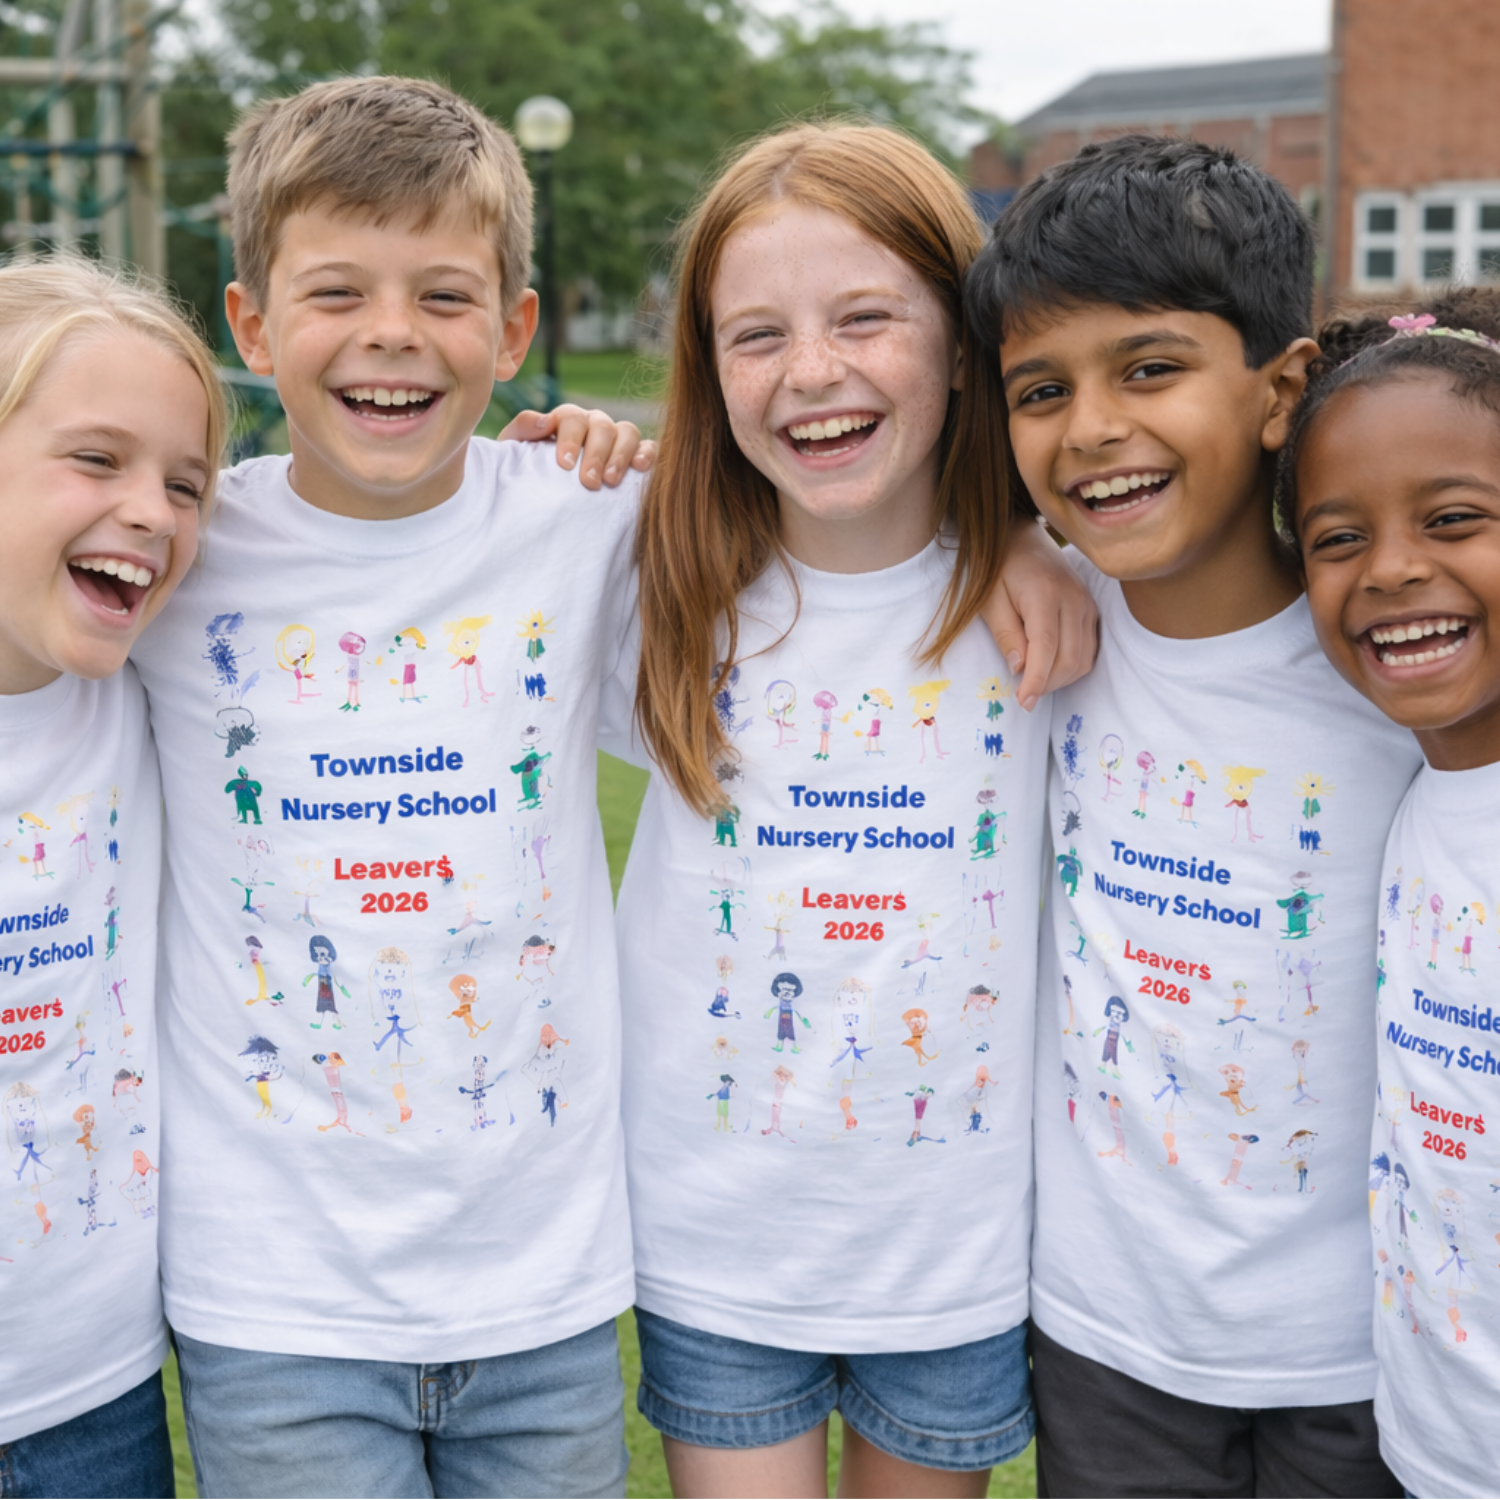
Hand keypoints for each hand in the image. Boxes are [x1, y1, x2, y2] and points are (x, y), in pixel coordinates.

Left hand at [497, 405, 656, 489]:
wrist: (546, 501)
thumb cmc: (531, 475)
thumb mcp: (517, 452)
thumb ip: (523, 430)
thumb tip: (544, 421)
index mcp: (567, 421)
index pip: (571, 418)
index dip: (570, 438)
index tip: (565, 464)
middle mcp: (594, 426)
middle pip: (601, 426)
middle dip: (595, 453)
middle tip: (588, 482)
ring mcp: (618, 439)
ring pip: (627, 432)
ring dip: (620, 455)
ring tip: (610, 481)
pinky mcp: (638, 456)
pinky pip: (648, 447)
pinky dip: (646, 454)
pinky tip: (640, 468)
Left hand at [982, 520, 1098, 710]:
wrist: (1022, 537)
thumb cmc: (999, 569)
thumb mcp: (990, 601)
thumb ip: (1006, 635)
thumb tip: (1020, 669)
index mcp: (1045, 594)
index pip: (1046, 647)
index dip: (1036, 680)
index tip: (1024, 701)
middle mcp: (1074, 599)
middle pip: (1070, 659)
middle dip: (1047, 684)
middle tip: (1024, 694)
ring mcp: (1087, 604)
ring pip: (1083, 659)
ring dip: (1060, 679)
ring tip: (1035, 682)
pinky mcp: (1091, 610)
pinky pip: (1089, 649)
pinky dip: (1072, 667)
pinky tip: (1050, 668)